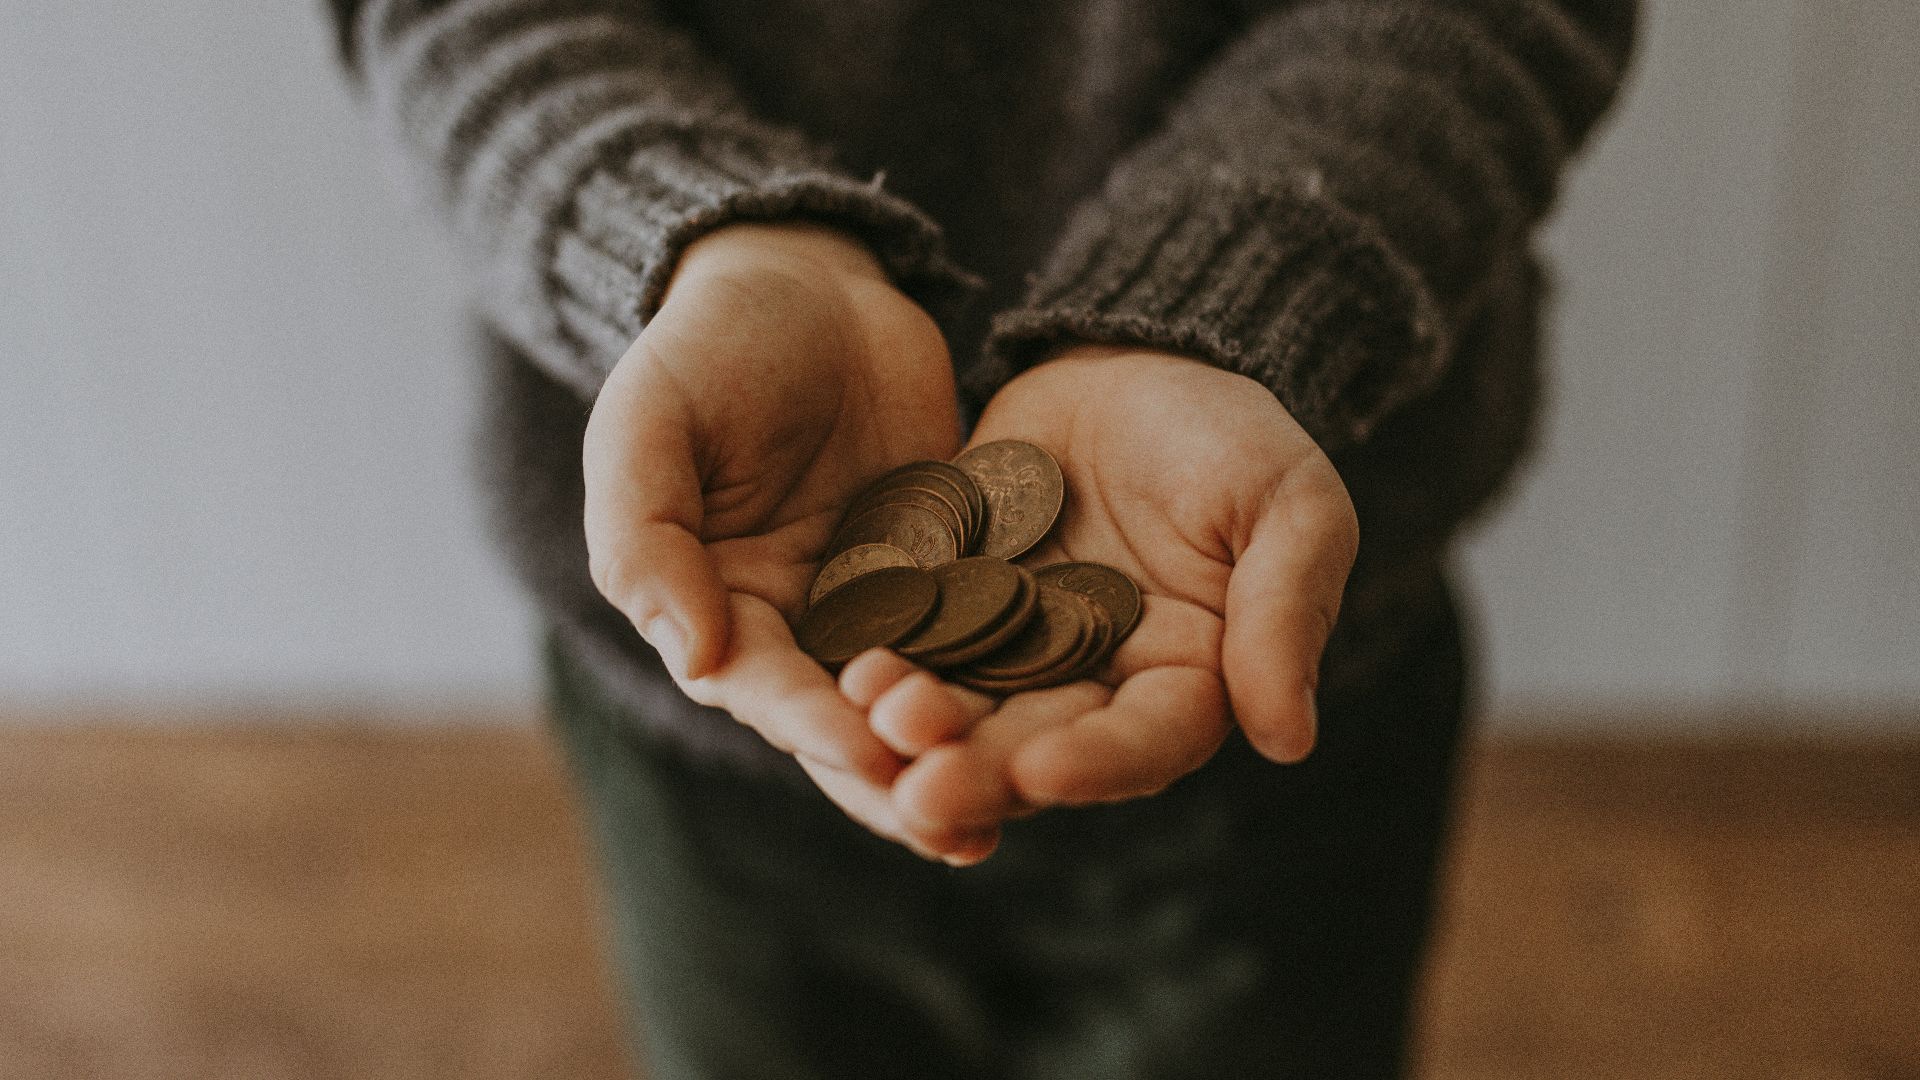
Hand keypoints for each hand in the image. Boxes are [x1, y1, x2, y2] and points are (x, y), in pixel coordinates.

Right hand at [582, 222, 960, 806]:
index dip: (813, 724)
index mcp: (716, 606)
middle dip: (898, 776)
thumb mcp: (649, 422)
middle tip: (957, 827)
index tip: (870, 753)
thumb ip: (648, 538)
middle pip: (846, 722)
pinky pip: (982, 632)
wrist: (806, 278)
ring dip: (959, 753)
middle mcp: (798, 625)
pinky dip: (1012, 680)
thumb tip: (697, 660)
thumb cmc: (707, 345)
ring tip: (1013, 808)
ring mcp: (880, 602)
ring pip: (920, 697)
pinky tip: (1066, 717)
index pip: (765, 688)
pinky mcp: (951, 569)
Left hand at [851, 345, 1358, 860]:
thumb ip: (1284, 613)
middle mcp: (1093, 685)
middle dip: (981, 770)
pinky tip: (841, 669)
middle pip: (1037, 747)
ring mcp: (1011, 649)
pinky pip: (909, 640)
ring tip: (873, 722)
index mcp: (1186, 681)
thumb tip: (1288, 739)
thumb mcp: (1288, 505)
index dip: (1097, 764)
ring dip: (917, 729)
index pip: (1146, 742)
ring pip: (963, 708)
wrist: (1131, 358)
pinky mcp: (946, 602)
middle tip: (920, 790)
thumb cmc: (1231, 432)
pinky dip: (880, 659)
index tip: (1042, 771)